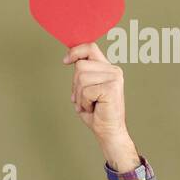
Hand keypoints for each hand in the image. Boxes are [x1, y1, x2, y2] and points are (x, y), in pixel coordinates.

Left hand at [63, 43, 138, 170]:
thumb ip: (82, 73)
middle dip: (75, 85)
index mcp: (108, 68)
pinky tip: (93, 108)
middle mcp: (113, 70)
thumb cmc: (96, 112)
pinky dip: (84, 102)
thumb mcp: (85, 88)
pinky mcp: (111, 88)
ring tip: (89, 104)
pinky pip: (86, 91)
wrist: (108, 131)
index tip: (65, 61)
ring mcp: (114, 78)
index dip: (75, 51)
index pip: (90, 48)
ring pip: (81, 78)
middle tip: (84, 99)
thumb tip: (69, 58)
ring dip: (80, 96)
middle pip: (80, 66)